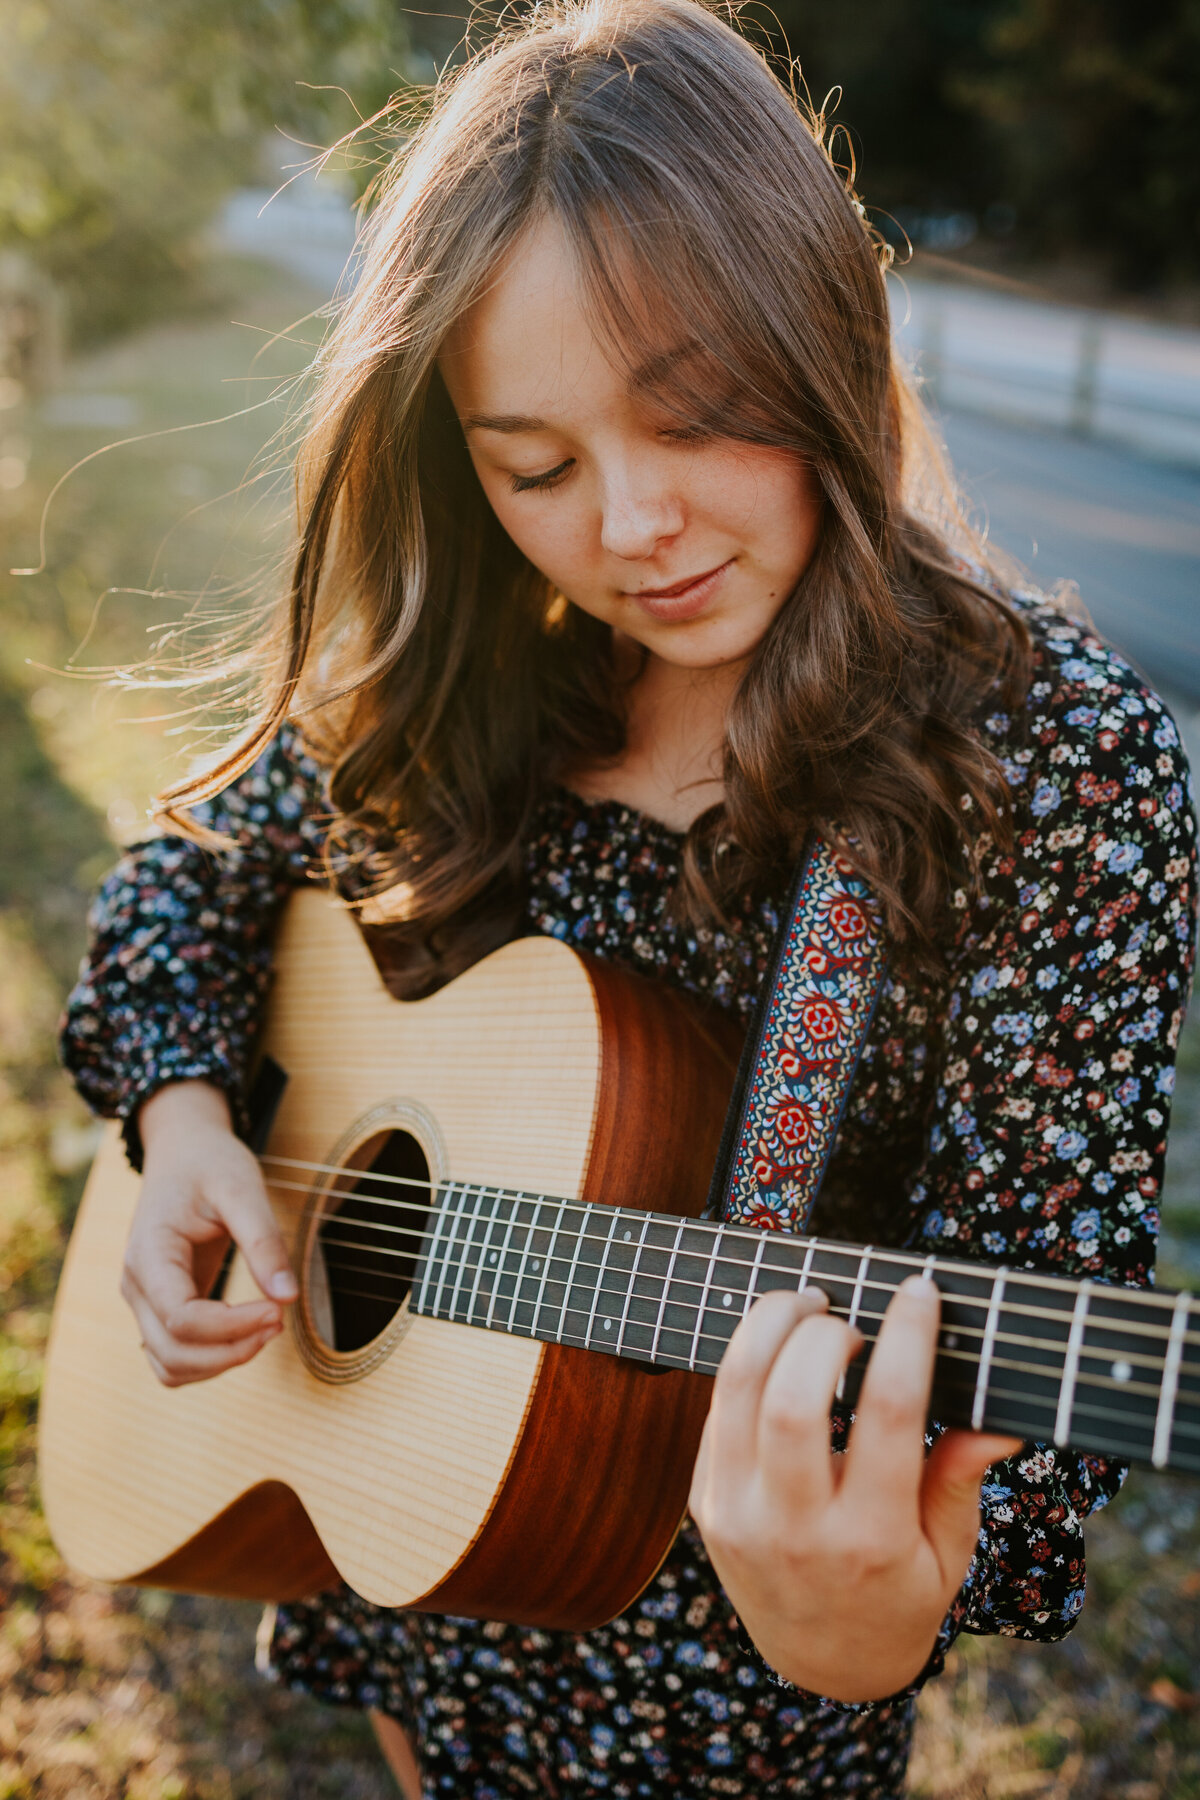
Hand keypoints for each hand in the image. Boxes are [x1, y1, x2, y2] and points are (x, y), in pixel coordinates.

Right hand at [121, 1081, 297, 1386]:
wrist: (183, 1151)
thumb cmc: (210, 1164)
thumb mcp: (242, 1189)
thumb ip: (264, 1243)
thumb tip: (288, 1297)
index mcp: (148, 1254)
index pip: (182, 1319)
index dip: (233, 1327)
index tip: (278, 1311)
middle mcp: (136, 1285)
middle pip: (172, 1353)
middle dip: (231, 1350)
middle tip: (279, 1320)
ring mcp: (144, 1300)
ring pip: (170, 1365)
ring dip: (220, 1362)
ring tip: (267, 1325)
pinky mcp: (161, 1306)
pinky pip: (175, 1355)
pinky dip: (210, 1359)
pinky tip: (247, 1332)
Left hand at [689, 1275, 1021, 1703]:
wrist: (820, 1664)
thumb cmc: (899, 1596)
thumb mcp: (948, 1554)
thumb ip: (961, 1480)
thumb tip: (1000, 1421)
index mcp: (871, 1538)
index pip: (889, 1416)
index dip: (907, 1339)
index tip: (919, 1292)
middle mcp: (796, 1527)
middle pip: (792, 1399)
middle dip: (821, 1331)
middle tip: (846, 1312)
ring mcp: (738, 1515)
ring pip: (736, 1391)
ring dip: (768, 1327)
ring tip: (805, 1307)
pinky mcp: (704, 1502)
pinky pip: (714, 1411)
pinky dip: (744, 1365)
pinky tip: (776, 1352)